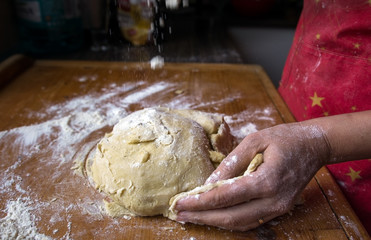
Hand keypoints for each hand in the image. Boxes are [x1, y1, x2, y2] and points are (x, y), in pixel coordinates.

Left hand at [172, 122, 330, 230]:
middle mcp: (273, 201)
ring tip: (191, 217)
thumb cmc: (285, 138)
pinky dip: (229, 221)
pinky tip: (214, 216)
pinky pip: (250, 222)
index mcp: (267, 180)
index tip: (179, 202)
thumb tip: (209, 181)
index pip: (226, 197)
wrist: (314, 146)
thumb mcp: (256, 140)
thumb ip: (232, 162)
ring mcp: (278, 209)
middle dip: (201, 216)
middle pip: (230, 217)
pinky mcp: (279, 210)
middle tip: (178, 213)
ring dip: (213, 222)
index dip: (200, 201)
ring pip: (240, 224)